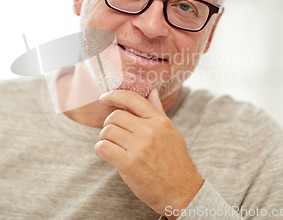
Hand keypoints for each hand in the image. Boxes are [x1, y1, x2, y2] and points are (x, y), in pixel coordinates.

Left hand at [94, 89, 203, 217]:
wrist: (182, 192)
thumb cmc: (175, 163)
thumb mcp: (171, 133)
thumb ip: (158, 112)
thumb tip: (153, 91)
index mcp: (160, 121)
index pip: (132, 98)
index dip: (114, 95)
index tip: (105, 98)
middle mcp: (150, 131)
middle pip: (115, 116)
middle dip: (109, 124)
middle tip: (113, 135)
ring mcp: (140, 147)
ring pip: (107, 131)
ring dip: (104, 139)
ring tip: (112, 146)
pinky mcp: (129, 164)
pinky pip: (103, 147)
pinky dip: (100, 150)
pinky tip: (107, 155)